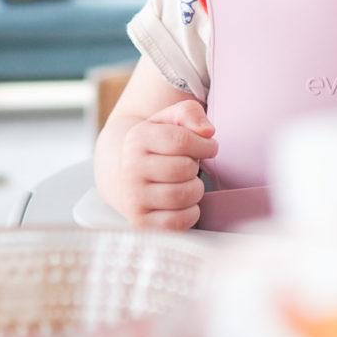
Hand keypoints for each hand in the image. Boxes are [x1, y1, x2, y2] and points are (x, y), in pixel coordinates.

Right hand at [112, 99, 216, 230]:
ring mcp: (134, 198)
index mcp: (137, 139)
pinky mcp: (141, 223)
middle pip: (184, 169)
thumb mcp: (170, 119)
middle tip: (190, 167)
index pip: (181, 140)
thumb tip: (207, 132)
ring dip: (195, 189)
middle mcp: (131, 169)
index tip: (208, 147)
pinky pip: (180, 221)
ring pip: (183, 195)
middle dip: (196, 167)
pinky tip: (184, 202)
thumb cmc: (159, 144)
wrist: (127, 174)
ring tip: (187, 183)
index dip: (205, 145)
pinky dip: (191, 212)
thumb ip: (189, 113)